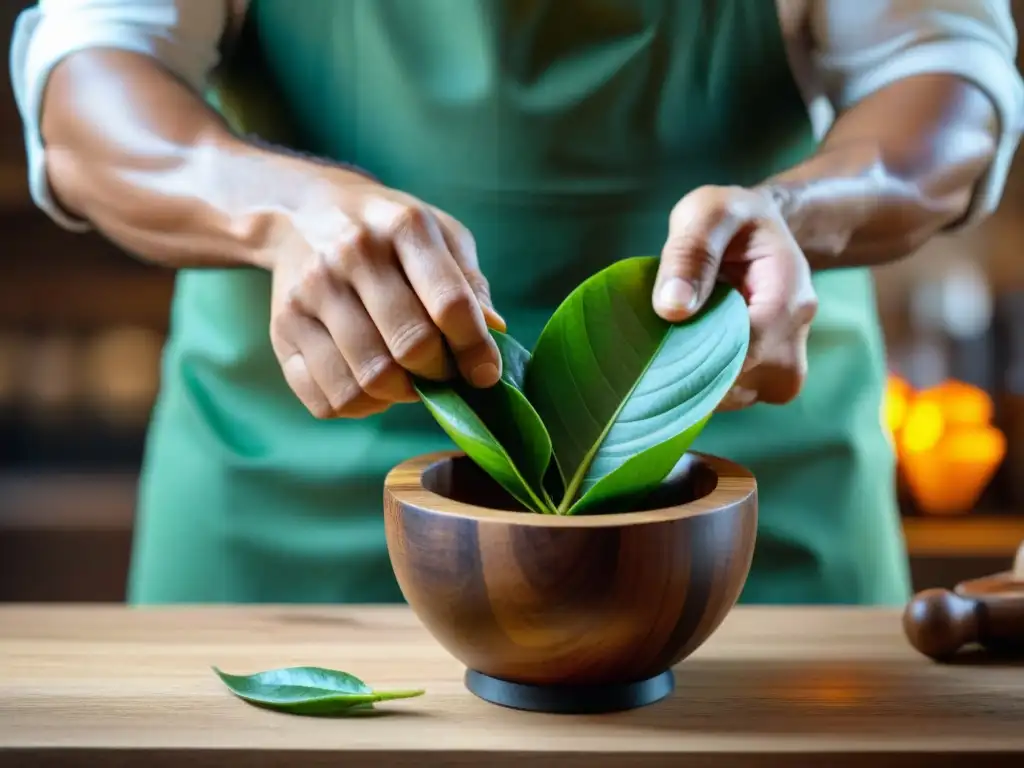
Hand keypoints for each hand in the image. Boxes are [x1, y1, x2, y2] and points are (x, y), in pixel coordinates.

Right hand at [269, 170, 504, 418]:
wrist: (300, 214)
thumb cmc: (388, 234)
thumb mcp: (439, 236)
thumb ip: (469, 284)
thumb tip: (495, 332)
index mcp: (402, 227)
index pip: (450, 304)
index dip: (476, 349)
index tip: (485, 372)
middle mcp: (352, 254)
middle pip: (410, 347)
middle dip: (438, 373)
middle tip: (442, 373)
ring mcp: (310, 293)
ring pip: (368, 382)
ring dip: (399, 395)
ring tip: (408, 380)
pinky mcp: (281, 330)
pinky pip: (328, 400)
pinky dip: (359, 407)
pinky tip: (370, 384)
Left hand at [654, 185, 818, 410]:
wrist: (761, 231)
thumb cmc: (732, 219)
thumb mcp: (708, 213)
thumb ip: (690, 254)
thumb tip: (672, 308)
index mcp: (789, 297)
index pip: (745, 350)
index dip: (696, 357)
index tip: (654, 350)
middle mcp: (795, 340)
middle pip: (738, 382)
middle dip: (688, 370)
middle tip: (652, 344)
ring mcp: (785, 367)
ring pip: (731, 398)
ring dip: (692, 378)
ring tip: (670, 341)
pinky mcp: (767, 382)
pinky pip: (730, 398)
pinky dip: (700, 384)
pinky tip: (684, 352)